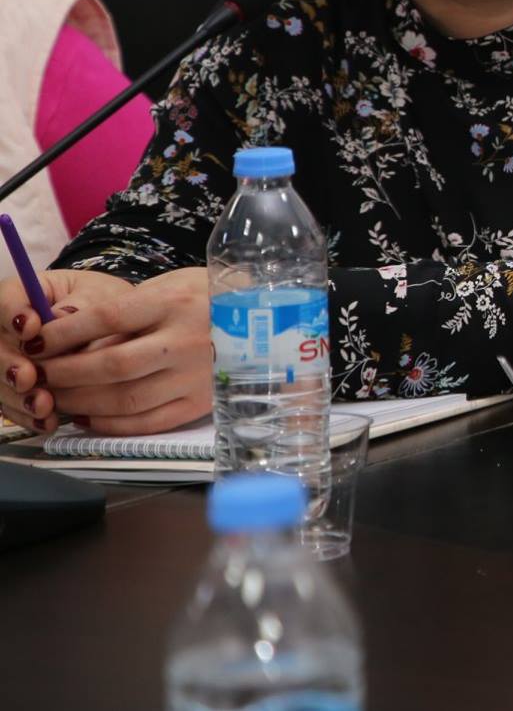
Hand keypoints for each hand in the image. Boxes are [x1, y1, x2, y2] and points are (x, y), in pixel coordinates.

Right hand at [0, 269, 132, 431]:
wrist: (117, 328)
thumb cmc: (104, 303)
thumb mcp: (100, 295)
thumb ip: (81, 306)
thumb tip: (59, 317)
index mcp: (24, 294)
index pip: (5, 300)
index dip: (12, 314)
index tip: (31, 326)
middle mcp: (8, 329)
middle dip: (9, 365)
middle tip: (29, 376)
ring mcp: (9, 360)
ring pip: (1, 380)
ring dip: (18, 396)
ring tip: (43, 405)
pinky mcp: (17, 388)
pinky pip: (13, 405)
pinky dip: (29, 415)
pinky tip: (47, 421)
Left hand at [34, 268, 211, 435]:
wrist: (274, 317)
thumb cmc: (215, 296)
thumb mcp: (175, 285)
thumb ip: (131, 310)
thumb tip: (79, 338)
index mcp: (177, 302)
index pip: (109, 317)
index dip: (66, 333)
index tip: (39, 341)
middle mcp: (187, 340)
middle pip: (113, 364)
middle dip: (67, 373)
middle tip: (42, 375)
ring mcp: (198, 375)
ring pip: (127, 399)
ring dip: (83, 402)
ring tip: (60, 397)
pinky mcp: (204, 402)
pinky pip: (150, 422)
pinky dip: (112, 425)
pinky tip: (90, 418)